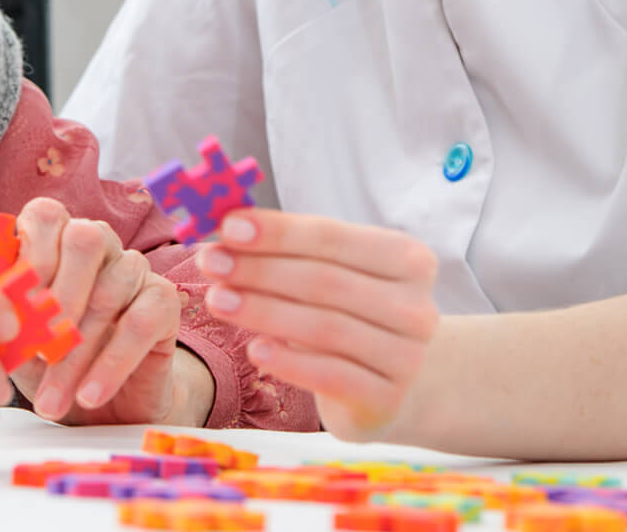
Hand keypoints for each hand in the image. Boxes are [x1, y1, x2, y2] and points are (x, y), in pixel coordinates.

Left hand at [8, 197, 201, 424]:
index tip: (13, 306)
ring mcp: (134, 268)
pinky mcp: (163, 300)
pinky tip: (90, 396)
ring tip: (51, 401)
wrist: (106, 404)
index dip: (29, 253)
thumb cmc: (50, 361)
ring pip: (108, 293)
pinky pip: (141, 322)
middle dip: (58, 297)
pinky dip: (112, 364)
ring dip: (76, 354)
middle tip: (37, 352)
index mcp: (55, 239)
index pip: (45, 214)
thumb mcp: (15, 340)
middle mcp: (99, 242)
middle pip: (84, 238)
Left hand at [197, 210, 438, 440]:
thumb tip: (227, 228)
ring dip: (263, 311)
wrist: (390, 387)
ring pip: (325, 327)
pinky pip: (331, 376)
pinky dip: (289, 361)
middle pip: (325, 281)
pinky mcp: (387, 399)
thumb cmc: (350, 316)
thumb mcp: (332, 275)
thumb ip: (292, 251)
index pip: (334, 237)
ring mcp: (407, 357)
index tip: (228, 227)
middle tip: (210, 263)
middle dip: (260, 270)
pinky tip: (255, 350)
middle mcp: (416, 306)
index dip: (279, 232)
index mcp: (408, 259)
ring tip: (217, 300)